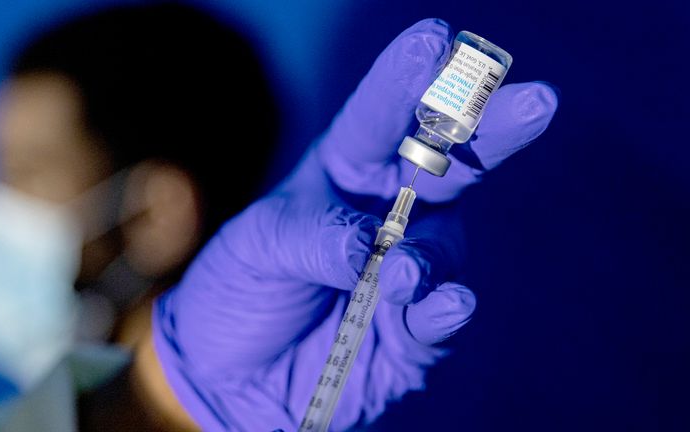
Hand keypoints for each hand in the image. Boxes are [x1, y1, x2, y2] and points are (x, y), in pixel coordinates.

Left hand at [152, 18, 557, 430]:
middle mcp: (391, 209)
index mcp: (347, 166)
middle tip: (536, 101)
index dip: (406, 81)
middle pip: (450, 163)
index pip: (381, 115)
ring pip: (443, 247)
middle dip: (491, 131)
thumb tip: (379, 248)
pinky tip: (445, 304)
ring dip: (428, 255)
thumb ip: (316, 236)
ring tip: (399, 272)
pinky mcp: (415, 334)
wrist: (230, 372)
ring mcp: (410, 269)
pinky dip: (444, 313)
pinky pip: (439, 320)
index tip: (433, 40)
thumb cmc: (241, 286)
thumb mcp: (259, 245)